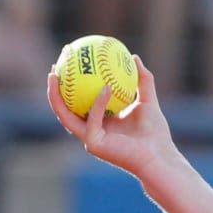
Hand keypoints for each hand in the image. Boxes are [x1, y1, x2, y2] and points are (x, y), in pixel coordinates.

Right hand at [47, 55, 175, 178]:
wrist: (159, 156)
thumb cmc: (155, 133)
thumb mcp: (148, 100)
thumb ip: (143, 79)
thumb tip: (134, 56)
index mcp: (100, 122)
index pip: (78, 102)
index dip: (69, 84)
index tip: (68, 62)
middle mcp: (91, 131)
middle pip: (64, 109)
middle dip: (54, 88)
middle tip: (54, 65)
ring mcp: (90, 138)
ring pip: (65, 116)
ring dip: (57, 96)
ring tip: (56, 75)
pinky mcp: (95, 144)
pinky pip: (93, 118)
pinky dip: (98, 103)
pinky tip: (106, 87)